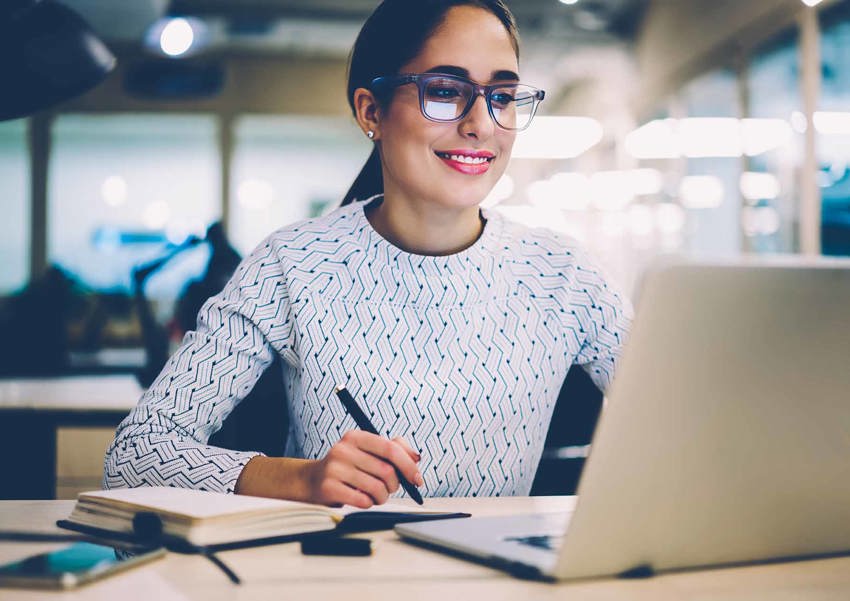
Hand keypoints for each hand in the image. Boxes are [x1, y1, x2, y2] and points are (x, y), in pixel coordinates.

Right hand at [304, 431, 422, 507]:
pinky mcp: (328, 487)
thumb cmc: (349, 467)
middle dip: (394, 486)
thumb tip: (416, 457)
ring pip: (377, 488)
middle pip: (386, 471)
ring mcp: (334, 468)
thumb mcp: (368, 452)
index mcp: (356, 436)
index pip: (390, 449)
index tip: (417, 479)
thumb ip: (394, 449)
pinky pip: (363, 501)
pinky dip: (368, 504)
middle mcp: (344, 449)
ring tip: (374, 495)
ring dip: (381, 497)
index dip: (408, 465)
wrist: (313, 480)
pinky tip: (361, 499)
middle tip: (388, 489)